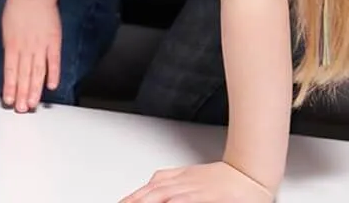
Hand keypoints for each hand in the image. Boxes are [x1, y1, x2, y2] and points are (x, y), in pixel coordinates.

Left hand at [0, 0, 61, 110]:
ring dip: (35, 89)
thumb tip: (11, 64)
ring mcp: (40, 45)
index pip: (10, 71)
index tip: (9, 101)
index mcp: (12, 44)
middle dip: (22, 94)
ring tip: (33, 104)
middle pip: (24, 75)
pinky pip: (53, 60)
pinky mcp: (53, 41)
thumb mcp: (6, 28)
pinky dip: (53, 73)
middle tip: (22, 110)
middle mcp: (26, 47)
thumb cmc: (17, 7)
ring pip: (38, 72)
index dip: (10, 88)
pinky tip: (51, 86)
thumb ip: (10, 48)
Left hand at [119, 162, 274, 202]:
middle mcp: (180, 183)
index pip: (148, 188)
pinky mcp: (203, 195)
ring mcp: (191, 189)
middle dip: (134, 200)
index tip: (122, 201)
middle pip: (150, 193)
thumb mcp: (191, 175)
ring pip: (162, 196)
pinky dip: (172, 202)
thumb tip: (153, 184)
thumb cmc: (223, 178)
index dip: (133, 196)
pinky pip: (183, 201)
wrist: (248, 172)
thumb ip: (172, 180)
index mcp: (176, 178)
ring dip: (146, 200)